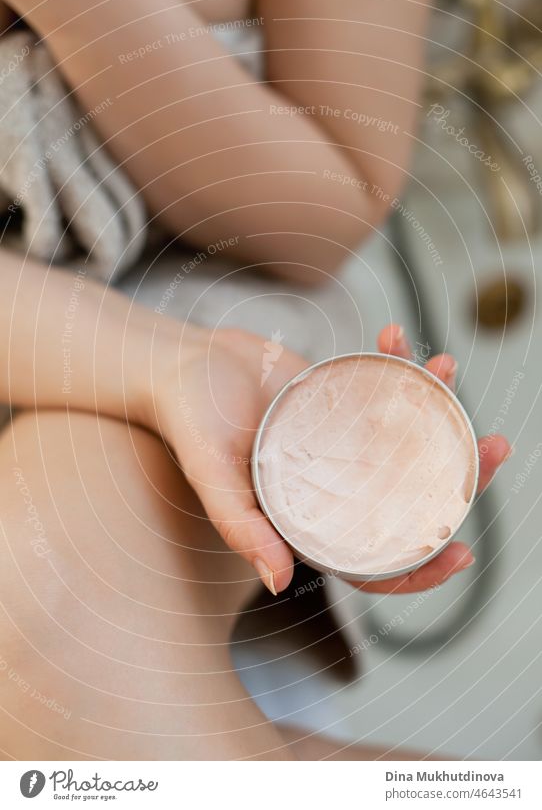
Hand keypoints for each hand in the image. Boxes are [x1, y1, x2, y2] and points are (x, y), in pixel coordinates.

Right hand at [148, 323, 510, 595]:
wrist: (182, 364)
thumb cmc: (190, 423)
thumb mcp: (211, 474)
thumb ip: (241, 525)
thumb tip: (280, 581)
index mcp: (307, 518)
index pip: (371, 560)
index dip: (420, 568)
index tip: (465, 554)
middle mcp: (333, 484)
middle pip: (407, 495)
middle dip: (459, 476)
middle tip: (495, 447)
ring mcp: (340, 440)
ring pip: (404, 437)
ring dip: (438, 407)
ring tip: (448, 366)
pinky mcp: (337, 397)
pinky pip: (378, 385)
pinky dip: (394, 362)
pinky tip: (399, 337)